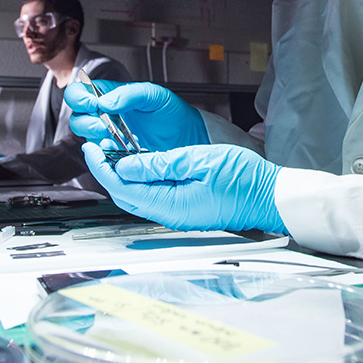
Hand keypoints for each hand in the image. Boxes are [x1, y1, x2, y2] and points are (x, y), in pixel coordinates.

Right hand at [65, 81, 208, 151]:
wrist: (187, 137)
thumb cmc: (172, 113)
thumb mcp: (154, 95)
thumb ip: (130, 94)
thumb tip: (106, 100)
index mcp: (109, 95)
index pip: (79, 93)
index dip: (79, 97)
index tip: (92, 102)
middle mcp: (104, 116)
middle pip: (76, 117)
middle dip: (86, 120)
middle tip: (102, 121)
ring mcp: (108, 137)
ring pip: (84, 137)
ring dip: (93, 135)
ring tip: (111, 134)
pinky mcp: (114, 155)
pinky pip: (99, 155)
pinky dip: (104, 152)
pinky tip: (118, 148)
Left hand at [80, 142, 285, 233]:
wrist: (270, 196)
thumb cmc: (244, 179)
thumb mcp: (199, 161)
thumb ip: (160, 165)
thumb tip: (126, 166)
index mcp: (171, 205)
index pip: (123, 189)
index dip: (103, 168)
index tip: (93, 148)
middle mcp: (171, 215)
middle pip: (126, 196)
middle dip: (107, 172)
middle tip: (97, 147)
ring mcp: (178, 214)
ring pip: (138, 197)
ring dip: (122, 176)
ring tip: (113, 153)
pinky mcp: (185, 209)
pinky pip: (153, 196)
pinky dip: (140, 180)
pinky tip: (139, 164)